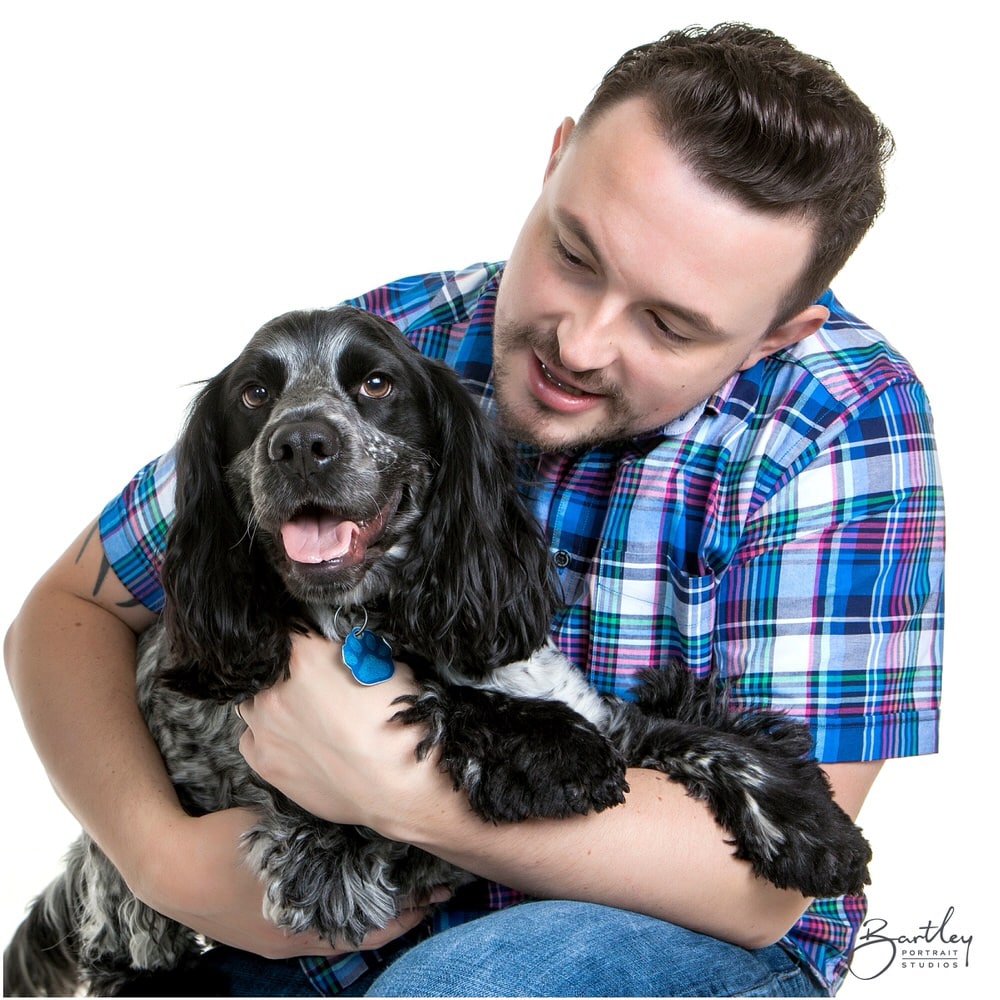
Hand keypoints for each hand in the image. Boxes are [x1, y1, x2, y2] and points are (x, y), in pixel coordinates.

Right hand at [135, 807, 447, 957]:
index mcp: (302, 923)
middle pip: (360, 938)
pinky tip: (350, 899)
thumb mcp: (280, 835)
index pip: (372, 928)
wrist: (167, 863)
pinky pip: (312, 933)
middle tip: (434, 896)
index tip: (438, 893)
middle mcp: (293, 941)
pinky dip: (339, 919)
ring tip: (402, 897)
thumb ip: (320, 841)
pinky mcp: (261, 934)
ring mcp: (275, 941)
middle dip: (399, 917)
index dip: (408, 912)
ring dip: (370, 919)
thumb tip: (362, 830)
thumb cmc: (224, 843)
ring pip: (337, 937)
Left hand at [238, 631, 451, 830]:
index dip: (304, 631)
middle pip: (269, 664)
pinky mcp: (263, 761)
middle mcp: (275, 688)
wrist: (397, 789)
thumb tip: (343, 646)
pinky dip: (267, 734)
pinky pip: (252, 736)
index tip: (313, 639)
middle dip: (288, 669)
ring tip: (303, 713)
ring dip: (274, 701)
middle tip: (316, 682)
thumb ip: (353, 651)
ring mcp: (264, 726)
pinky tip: (294, 739)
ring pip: (254, 700)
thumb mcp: (387, 668)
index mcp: (305, 654)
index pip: (290, 626)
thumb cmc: (400, 726)